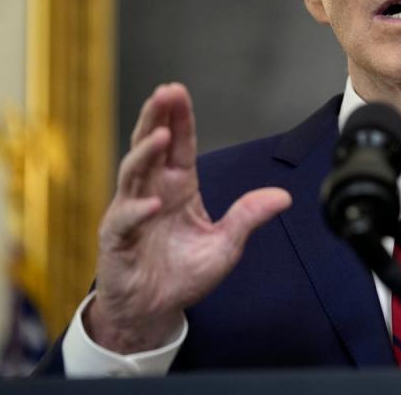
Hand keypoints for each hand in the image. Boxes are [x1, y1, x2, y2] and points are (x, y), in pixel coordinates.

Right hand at [85, 83, 291, 352]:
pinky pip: (125, 220)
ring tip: (162, 136)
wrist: (154, 310)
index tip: (179, 90)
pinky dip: (137, 210)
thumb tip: (283, 197)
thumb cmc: (184, 274)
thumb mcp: (226, 244)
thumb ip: (249, 217)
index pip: (180, 146)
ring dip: (146, 153)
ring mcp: (131, 212)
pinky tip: (153, 203)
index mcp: (178, 187)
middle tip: (165, 92)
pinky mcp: (116, 239)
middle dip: (157, 118)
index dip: (180, 118)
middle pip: (151, 147)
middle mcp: (152, 191)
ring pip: (133, 173)